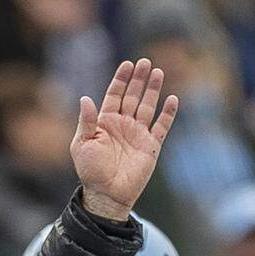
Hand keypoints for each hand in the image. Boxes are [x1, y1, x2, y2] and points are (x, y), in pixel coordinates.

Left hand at [71, 58, 178, 220]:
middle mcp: (122, 125)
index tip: (127, 64)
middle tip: (145, 62)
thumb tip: (85, 98)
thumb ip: (86, 121)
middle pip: (133, 96)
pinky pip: (162, 126)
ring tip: (157, 72)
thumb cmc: (90, 170)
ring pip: (147, 106)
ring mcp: (138, 134)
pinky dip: (167, 113)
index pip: (114, 95)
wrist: (107, 193)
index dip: (121, 80)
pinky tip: (172, 99)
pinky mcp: (151, 145)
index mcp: (105, 122)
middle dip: (139, 79)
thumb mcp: (82, 144)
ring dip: (153, 90)